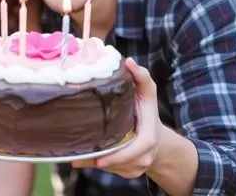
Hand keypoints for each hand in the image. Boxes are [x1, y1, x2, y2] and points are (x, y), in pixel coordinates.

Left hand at [72, 57, 163, 177]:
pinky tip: (86, 158)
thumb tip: (129, 62)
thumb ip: (141, 77)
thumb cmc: (149, 113)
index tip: (99, 159)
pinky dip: (98, 164)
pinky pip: (110, 170)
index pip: (134, 152)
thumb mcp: (148, 93)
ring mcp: (137, 168)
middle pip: (118, 163)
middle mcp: (144, 158)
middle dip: (98, 160)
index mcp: (148, 140)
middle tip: (77, 156)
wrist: (158, 138)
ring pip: (111, 168)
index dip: (116, 157)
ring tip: (79, 155)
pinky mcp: (129, 173)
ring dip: (95, 162)